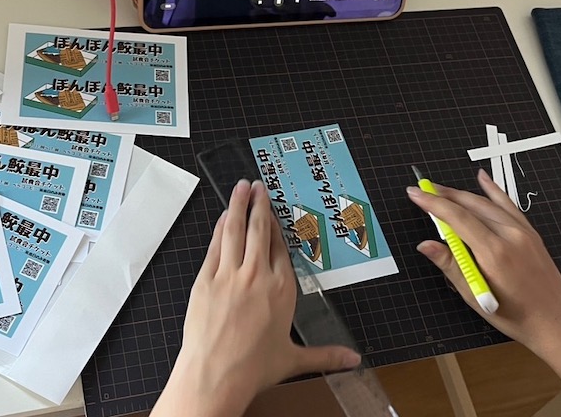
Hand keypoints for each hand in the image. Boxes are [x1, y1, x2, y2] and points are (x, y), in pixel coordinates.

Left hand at [151, 179, 360, 416]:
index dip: (278, 228)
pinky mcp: (206, 279)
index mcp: (282, 290)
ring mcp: (230, 274)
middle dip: (259, 205)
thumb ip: (326, 355)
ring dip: (238, 205)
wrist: (215, 375)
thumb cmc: (253, 369)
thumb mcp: (293, 360)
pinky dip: (219, 228)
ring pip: (235, 230)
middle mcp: (258, 276)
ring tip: (241, 187)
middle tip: (258, 186)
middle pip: (259, 231)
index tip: (276, 212)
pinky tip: (222, 217)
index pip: (282, 249)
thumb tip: (354, 360)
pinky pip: (215, 245)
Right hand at [407, 168, 560, 355]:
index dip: (432, 203)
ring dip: (462, 193)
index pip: (456, 217)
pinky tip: (482, 179)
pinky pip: (508, 204)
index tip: (415, 194)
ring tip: (441, 189)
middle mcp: (511, 236)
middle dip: (443, 195)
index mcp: (494, 252)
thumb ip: (450, 265)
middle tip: (422, 189)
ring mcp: (523, 232)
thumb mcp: (475, 295)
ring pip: (487, 203)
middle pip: (471, 205)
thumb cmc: (517, 315)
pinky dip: (493, 191)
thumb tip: (426, 246)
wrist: (555, 322)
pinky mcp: (530, 233)